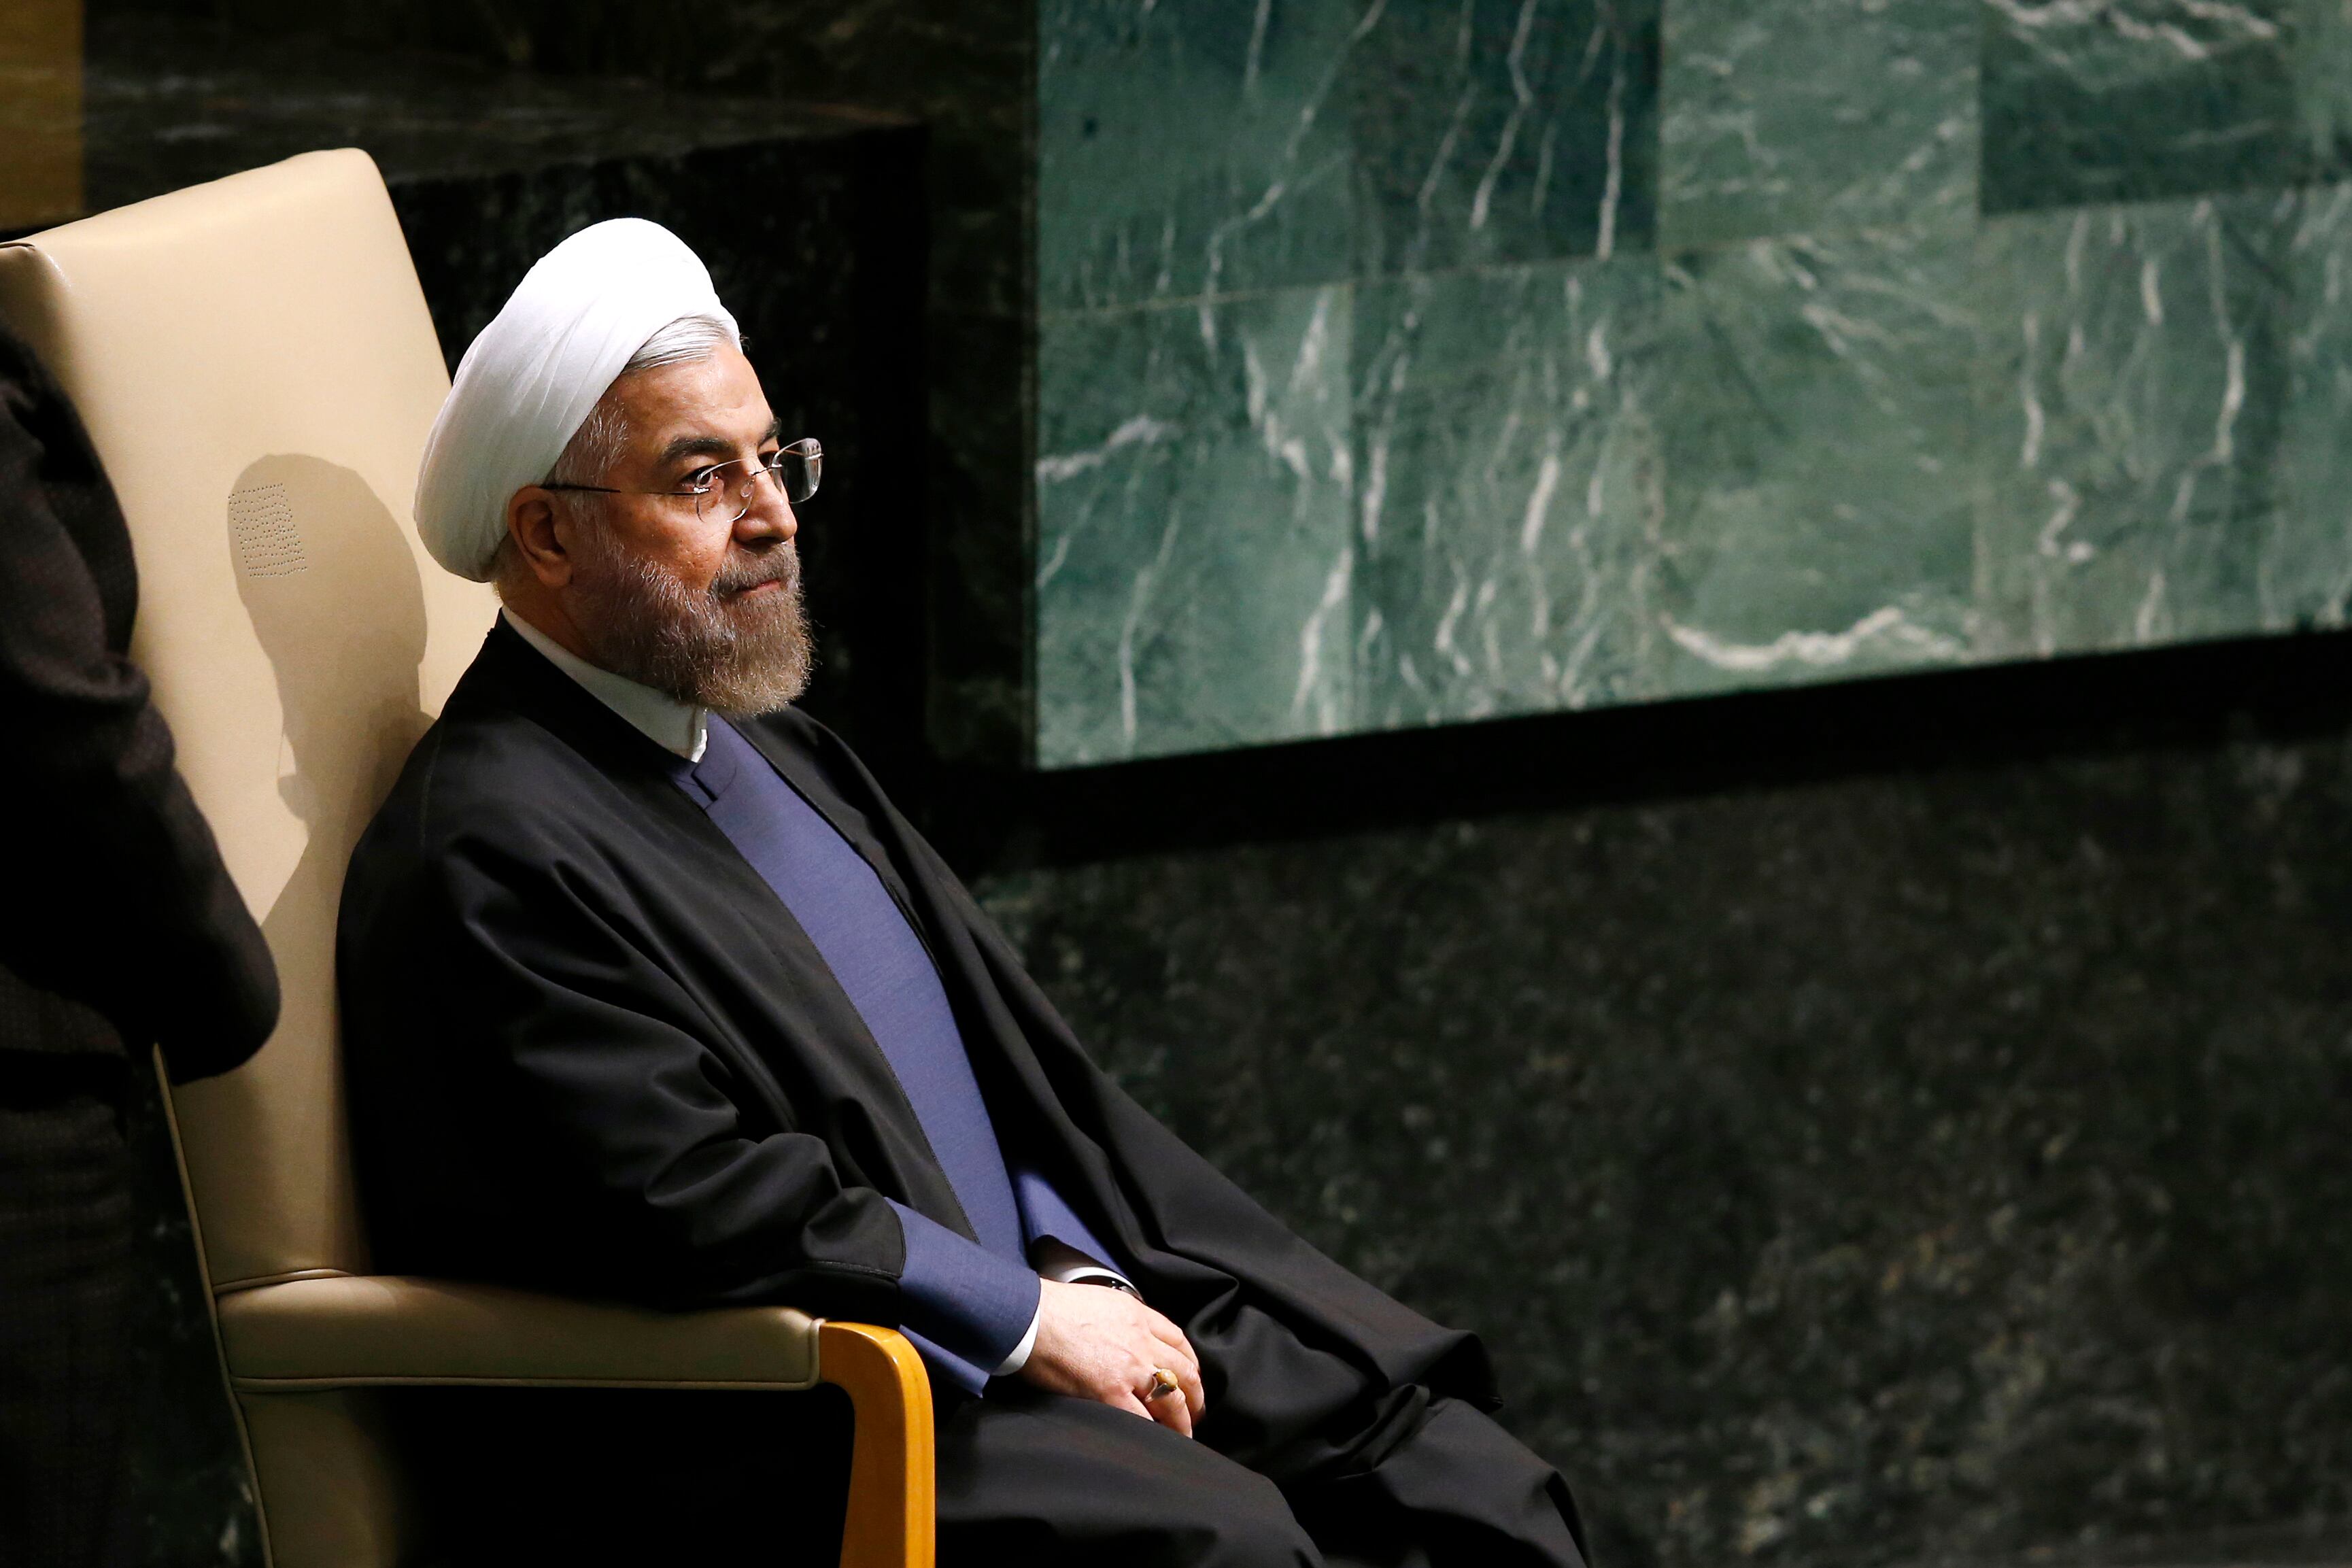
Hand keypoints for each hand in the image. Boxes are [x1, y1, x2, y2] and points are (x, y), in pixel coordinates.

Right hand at [1016, 1278, 1205, 1436]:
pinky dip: (1156, 1434)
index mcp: (1138, 1316)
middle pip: (1184, 1371)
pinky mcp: (1110, 1392)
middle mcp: (1141, 1341)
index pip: (1178, 1340)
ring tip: (1184, 1434)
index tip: (1191, 1378)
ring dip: (1183, 1419)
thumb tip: (1125, 1336)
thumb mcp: (1101, 1301)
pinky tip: (1158, 1443)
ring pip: (1173, 1398)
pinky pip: (1144, 1419)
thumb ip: (1122, 1319)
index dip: (1190, 1363)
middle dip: (1195, 1395)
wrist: (1028, 1316)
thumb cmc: (1053, 1308)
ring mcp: (1129, 1367)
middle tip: (1196, 1412)